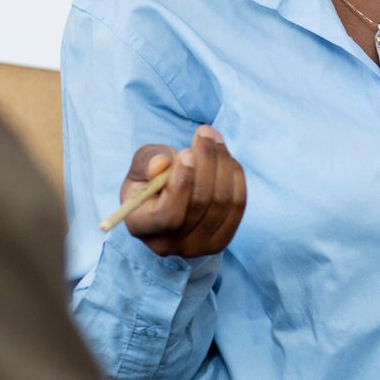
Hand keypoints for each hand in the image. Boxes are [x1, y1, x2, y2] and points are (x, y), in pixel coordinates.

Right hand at [120, 126, 245, 257]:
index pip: (168, 214)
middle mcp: (168, 245)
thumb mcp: (141, 165)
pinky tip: (227, 159)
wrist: (170, 198)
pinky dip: (235, 177)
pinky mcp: (221, 241)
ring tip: (215, 138)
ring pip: (222, 202)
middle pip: (200, 203)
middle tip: (206, 132)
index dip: (182, 183)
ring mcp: (197, 247)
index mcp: (140, 227)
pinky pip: (238, 206)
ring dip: (223, 163)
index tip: (187, 152)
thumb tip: (162, 164)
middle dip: (207, 161)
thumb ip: (147, 161)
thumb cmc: (150, 179)